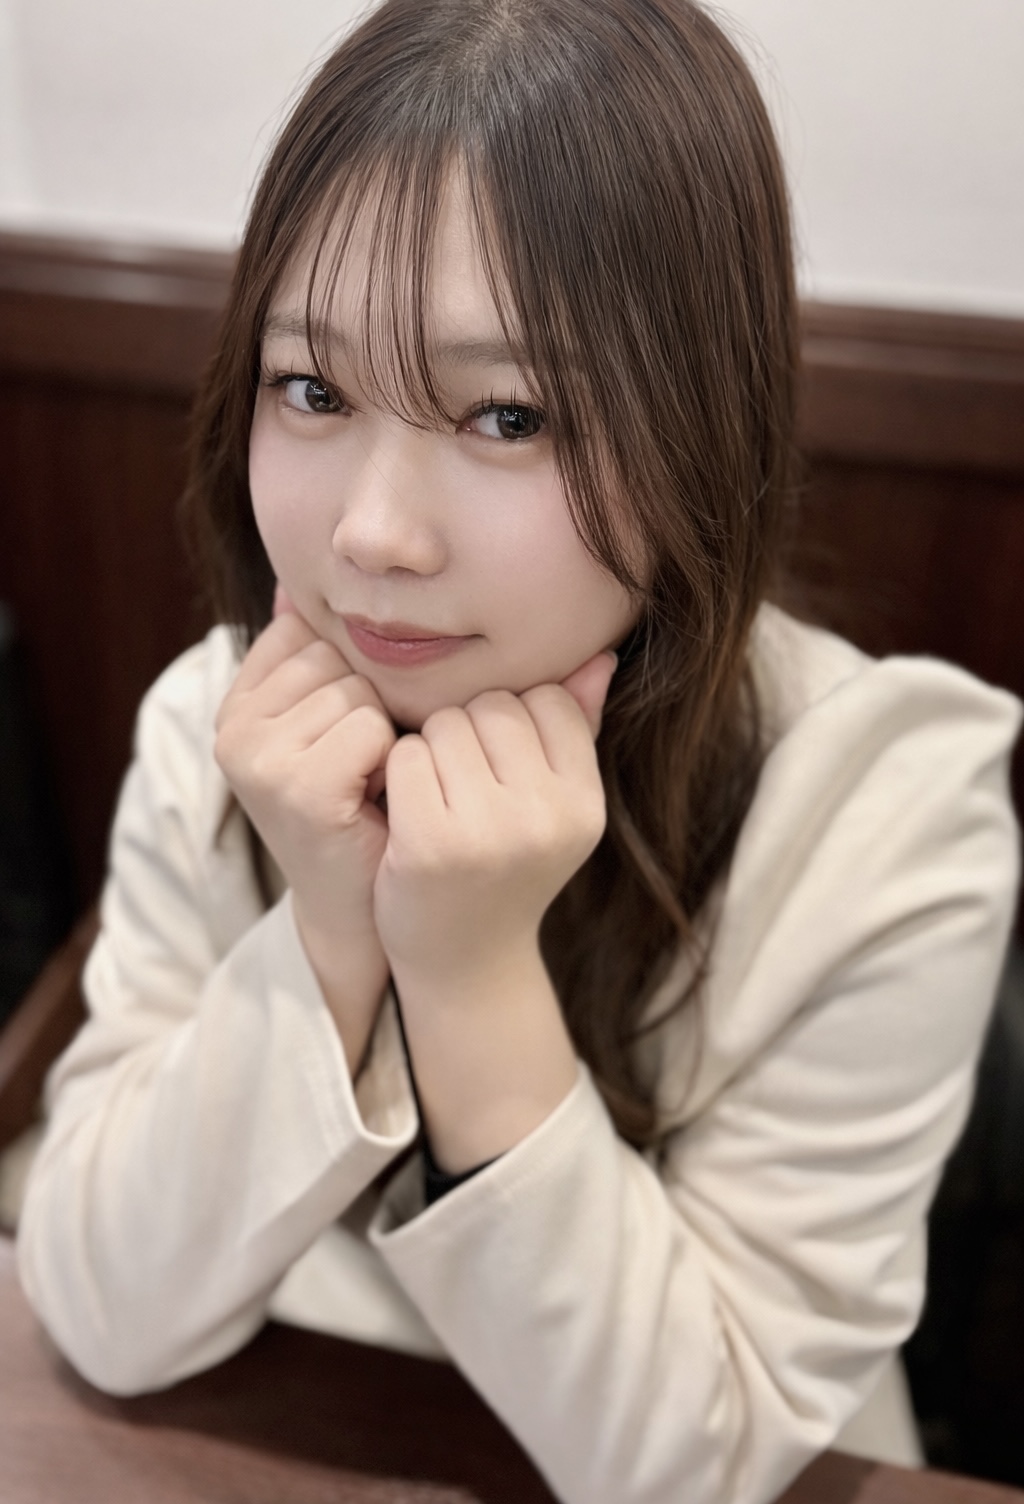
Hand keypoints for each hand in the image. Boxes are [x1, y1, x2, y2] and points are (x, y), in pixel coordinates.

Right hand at [214, 588, 395, 1068]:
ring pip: (358, 691)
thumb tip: (294, 581)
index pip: (309, 633)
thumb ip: (312, 656)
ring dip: (382, 736)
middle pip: (336, 657)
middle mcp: (232, 726)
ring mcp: (255, 757)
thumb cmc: (362, 807)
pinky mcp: (292, 786)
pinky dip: (387, 762)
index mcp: (238, 703)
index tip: (346, 733)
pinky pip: (369, 728)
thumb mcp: (331, 723)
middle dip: (368, 706)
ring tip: (367, 784)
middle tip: (362, 768)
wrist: (363, 905)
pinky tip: (371, 799)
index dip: (350, 678)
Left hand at [375, 649, 614, 987]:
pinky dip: (397, 775)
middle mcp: (547, 818)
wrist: (464, 962)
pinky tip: (408, 813)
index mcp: (585, 804)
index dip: (513, 721)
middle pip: (492, 706)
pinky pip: (406, 755)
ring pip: (445, 724)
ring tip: (439, 800)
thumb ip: (576, 731)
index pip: (548, 699)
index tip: (500, 768)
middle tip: (463, 787)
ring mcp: (490, 833)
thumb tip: (600, 655)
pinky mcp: (431, 844)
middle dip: (467, 731)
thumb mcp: (554, 807)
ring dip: (429, 750)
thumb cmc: (506, 868)